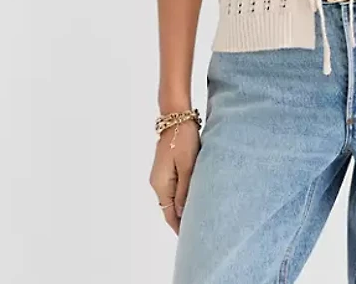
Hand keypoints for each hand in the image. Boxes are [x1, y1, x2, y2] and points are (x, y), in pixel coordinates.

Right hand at [149, 120, 201, 234]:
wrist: (176, 116)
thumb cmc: (183, 139)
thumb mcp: (187, 165)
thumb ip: (185, 190)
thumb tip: (183, 212)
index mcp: (161, 184)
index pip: (170, 214)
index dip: (180, 227)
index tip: (192, 239)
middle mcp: (157, 182)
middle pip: (169, 208)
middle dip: (182, 219)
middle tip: (198, 230)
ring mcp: (161, 174)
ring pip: (171, 198)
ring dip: (182, 207)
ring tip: (198, 216)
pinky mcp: (166, 167)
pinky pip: (173, 188)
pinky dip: (182, 196)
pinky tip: (192, 197)